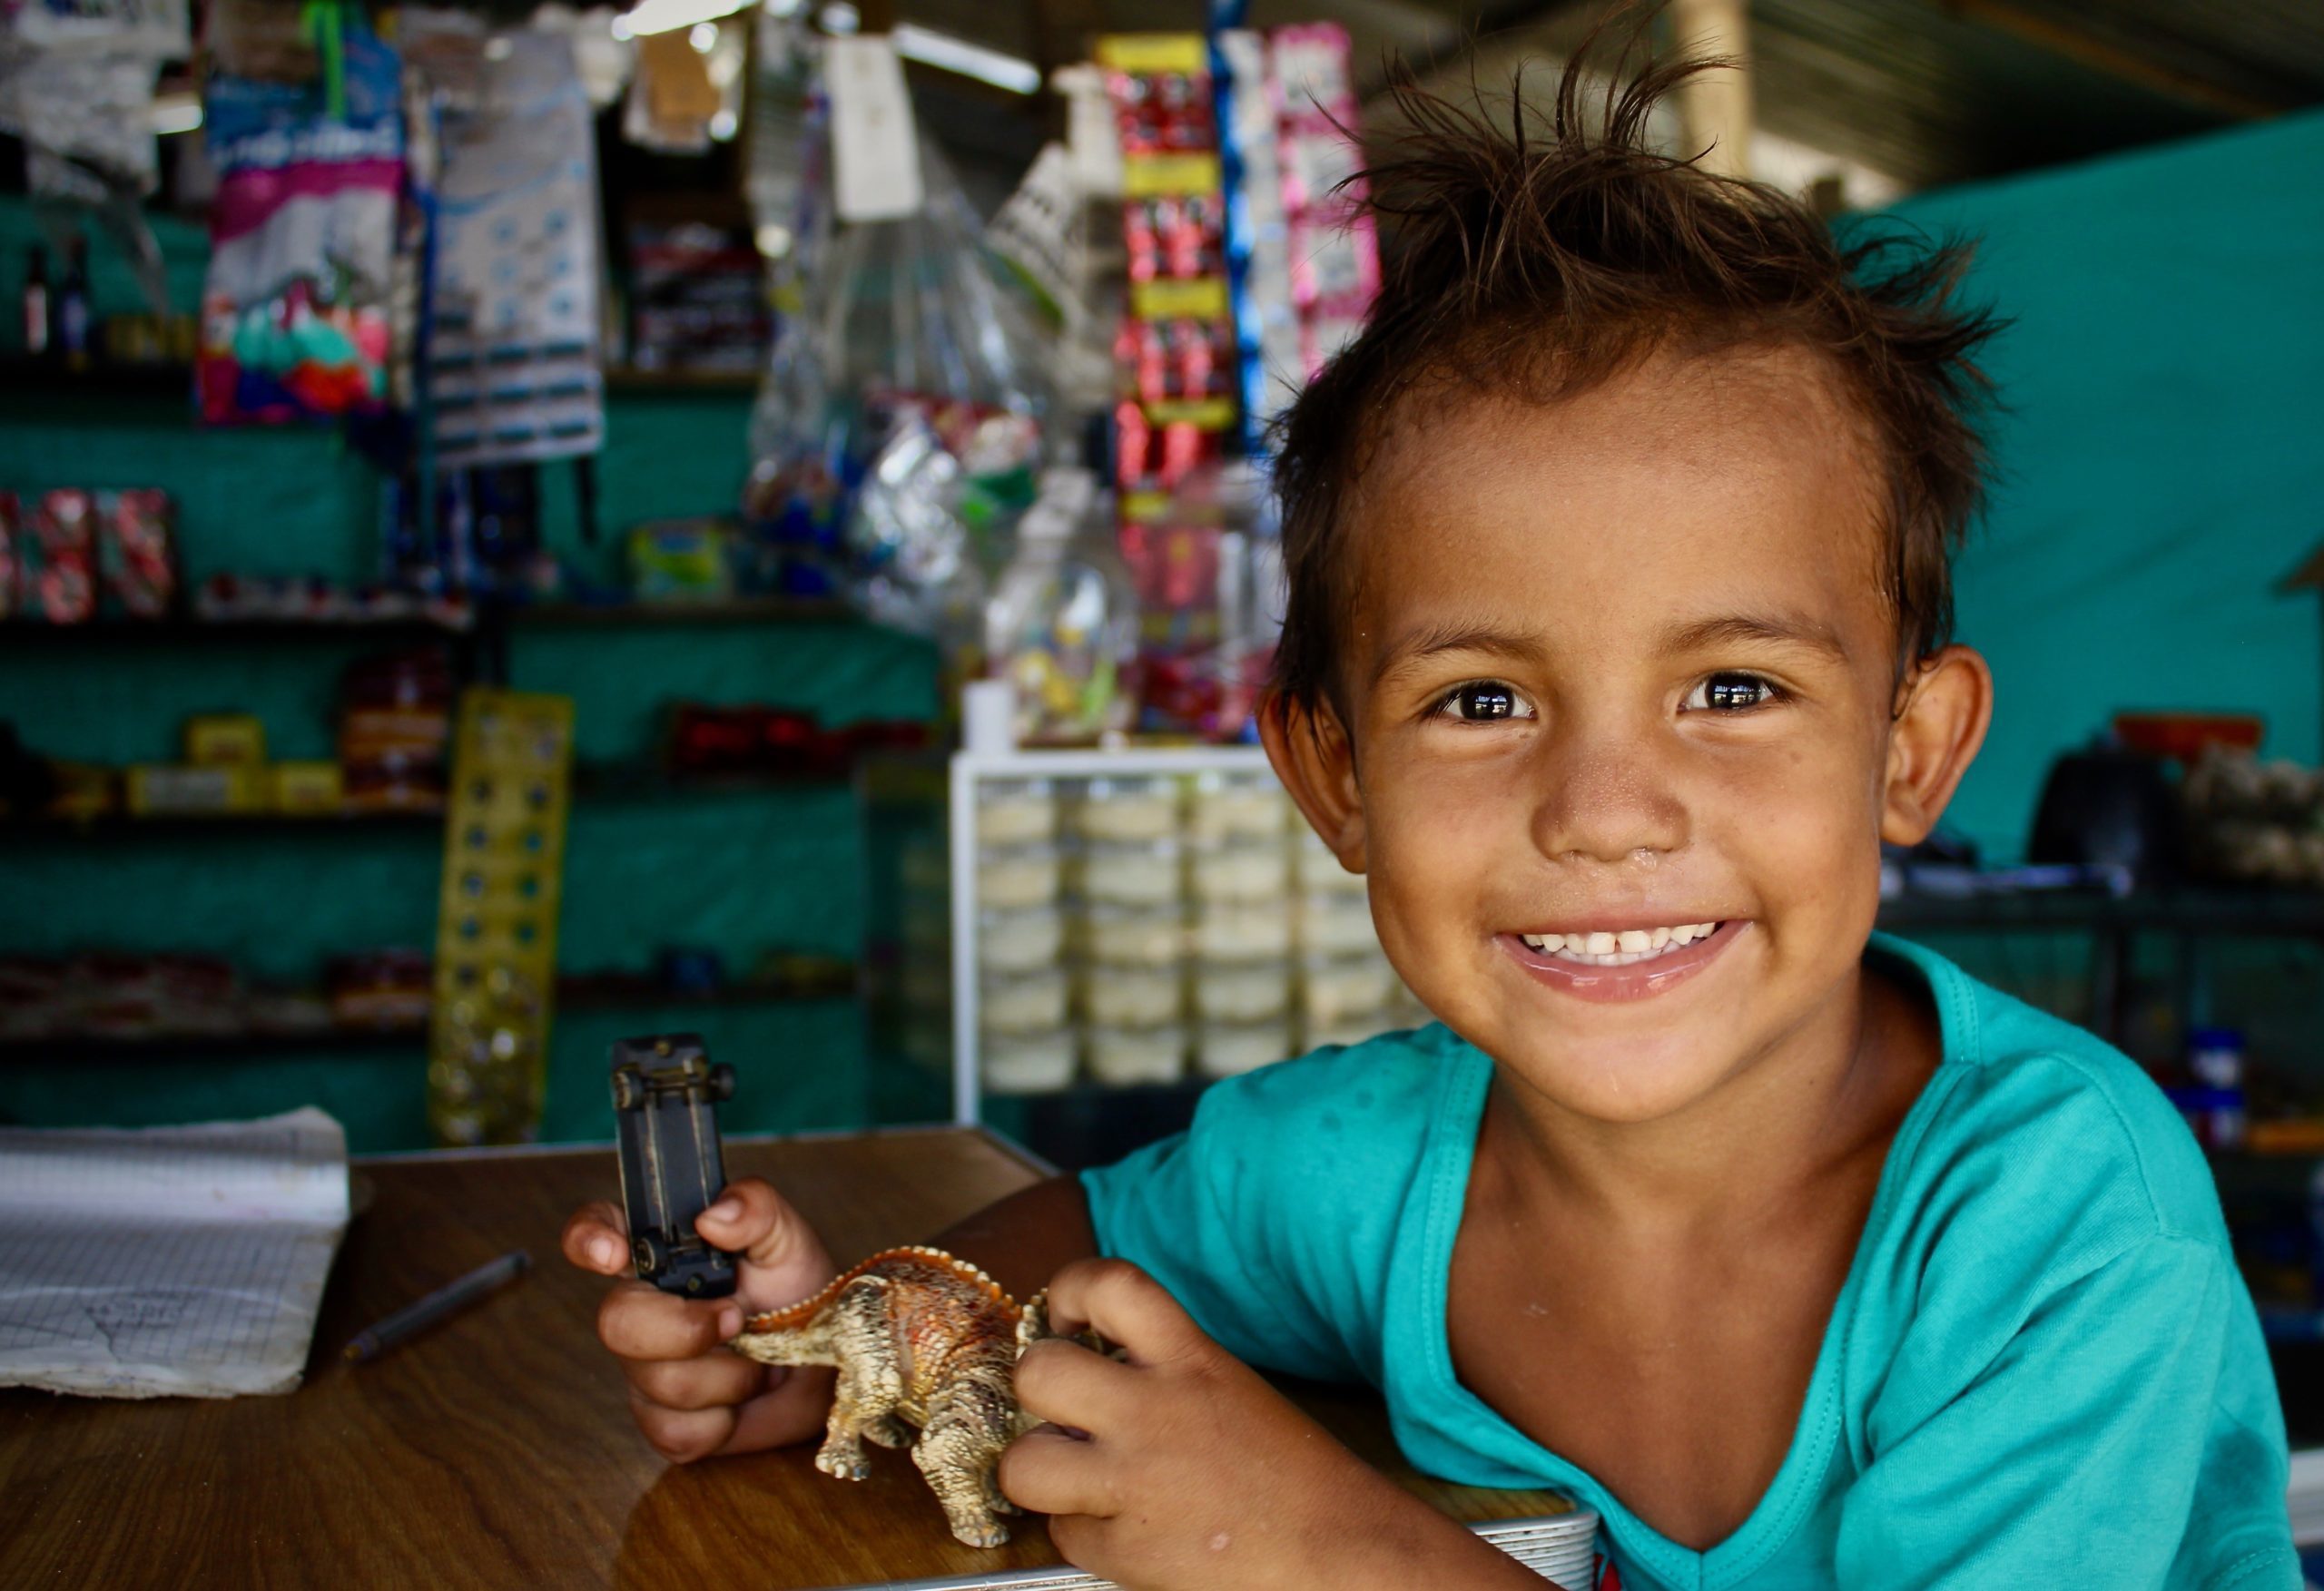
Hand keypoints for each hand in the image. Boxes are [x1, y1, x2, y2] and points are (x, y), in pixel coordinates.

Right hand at [561, 1178, 837, 1461]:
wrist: (824, 1370)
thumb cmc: (800, 1296)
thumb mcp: (789, 1240)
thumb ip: (757, 1208)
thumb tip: (712, 1217)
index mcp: (665, 1254)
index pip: (600, 1229)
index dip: (590, 1238)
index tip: (614, 1254)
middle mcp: (644, 1309)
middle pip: (616, 1322)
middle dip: (683, 1329)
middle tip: (736, 1320)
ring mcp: (647, 1368)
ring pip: (656, 1382)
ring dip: (727, 1375)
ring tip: (757, 1358)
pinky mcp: (664, 1423)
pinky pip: (675, 1430)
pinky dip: (723, 1419)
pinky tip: (742, 1402)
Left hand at [999, 1259, 1538, 1590]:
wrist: (1338, 1551)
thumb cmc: (1289, 1472)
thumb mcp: (1228, 1386)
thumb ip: (1163, 1367)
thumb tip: (1089, 1361)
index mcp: (1191, 1359)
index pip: (1110, 1284)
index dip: (1068, 1291)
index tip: (1066, 1319)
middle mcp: (1154, 1412)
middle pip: (1038, 1372)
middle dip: (1034, 1389)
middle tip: (1058, 1407)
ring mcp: (1134, 1483)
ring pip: (1022, 1463)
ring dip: (1037, 1470)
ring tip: (1071, 1475)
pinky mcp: (1124, 1551)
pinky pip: (1063, 1535)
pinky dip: (1083, 1533)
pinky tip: (1122, 1528)